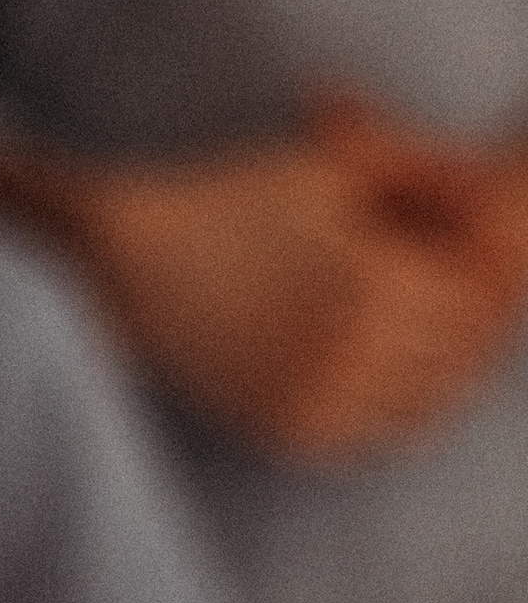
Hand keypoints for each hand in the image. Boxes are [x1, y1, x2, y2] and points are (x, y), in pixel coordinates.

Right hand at [0, 110, 522, 460]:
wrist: (120, 266)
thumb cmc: (225, 200)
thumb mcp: (323, 166)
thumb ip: (411, 169)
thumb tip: (478, 185)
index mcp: (378, 276)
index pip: (482, 296)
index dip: (476, 277)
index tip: (448, 262)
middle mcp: (359, 347)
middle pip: (465, 353)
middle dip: (462, 326)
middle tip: (437, 302)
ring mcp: (325, 398)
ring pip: (431, 403)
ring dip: (435, 373)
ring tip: (403, 337)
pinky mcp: (291, 433)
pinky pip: (378, 436)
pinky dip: (391, 412)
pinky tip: (368, 374)